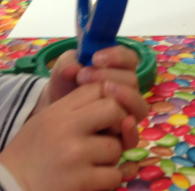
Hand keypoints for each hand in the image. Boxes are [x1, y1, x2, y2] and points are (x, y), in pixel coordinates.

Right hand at [0, 83, 125, 190]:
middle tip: (109, 137)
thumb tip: (114, 104)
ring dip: (112, 157)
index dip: (109, 99)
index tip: (105, 115)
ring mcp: (76, 154)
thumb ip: (74, 109)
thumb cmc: (29, 153)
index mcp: (59, 110)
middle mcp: (69, 128)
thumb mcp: (45, 120)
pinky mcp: (82, 181)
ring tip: (94, 162)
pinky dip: (109, 178)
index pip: (98, 89)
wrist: (8, 185)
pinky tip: (94, 179)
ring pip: (117, 147)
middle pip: (115, 111)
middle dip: (118, 124)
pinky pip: (114, 175)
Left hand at [31, 46, 147, 148]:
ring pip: (139, 105)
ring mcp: (127, 113)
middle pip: (132, 80)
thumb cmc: (65, 87)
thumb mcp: (62, 70)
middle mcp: (127, 90)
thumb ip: (67, 64)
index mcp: (118, 70)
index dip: (117, 57)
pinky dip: (131, 129)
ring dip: (124, 96)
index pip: (129, 59)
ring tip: (104, 90)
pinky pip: (134, 135)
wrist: (55, 114)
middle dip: (108, 75)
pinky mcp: (122, 137)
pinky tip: (122, 123)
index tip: (95, 58)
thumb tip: (73, 69)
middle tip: (83, 76)